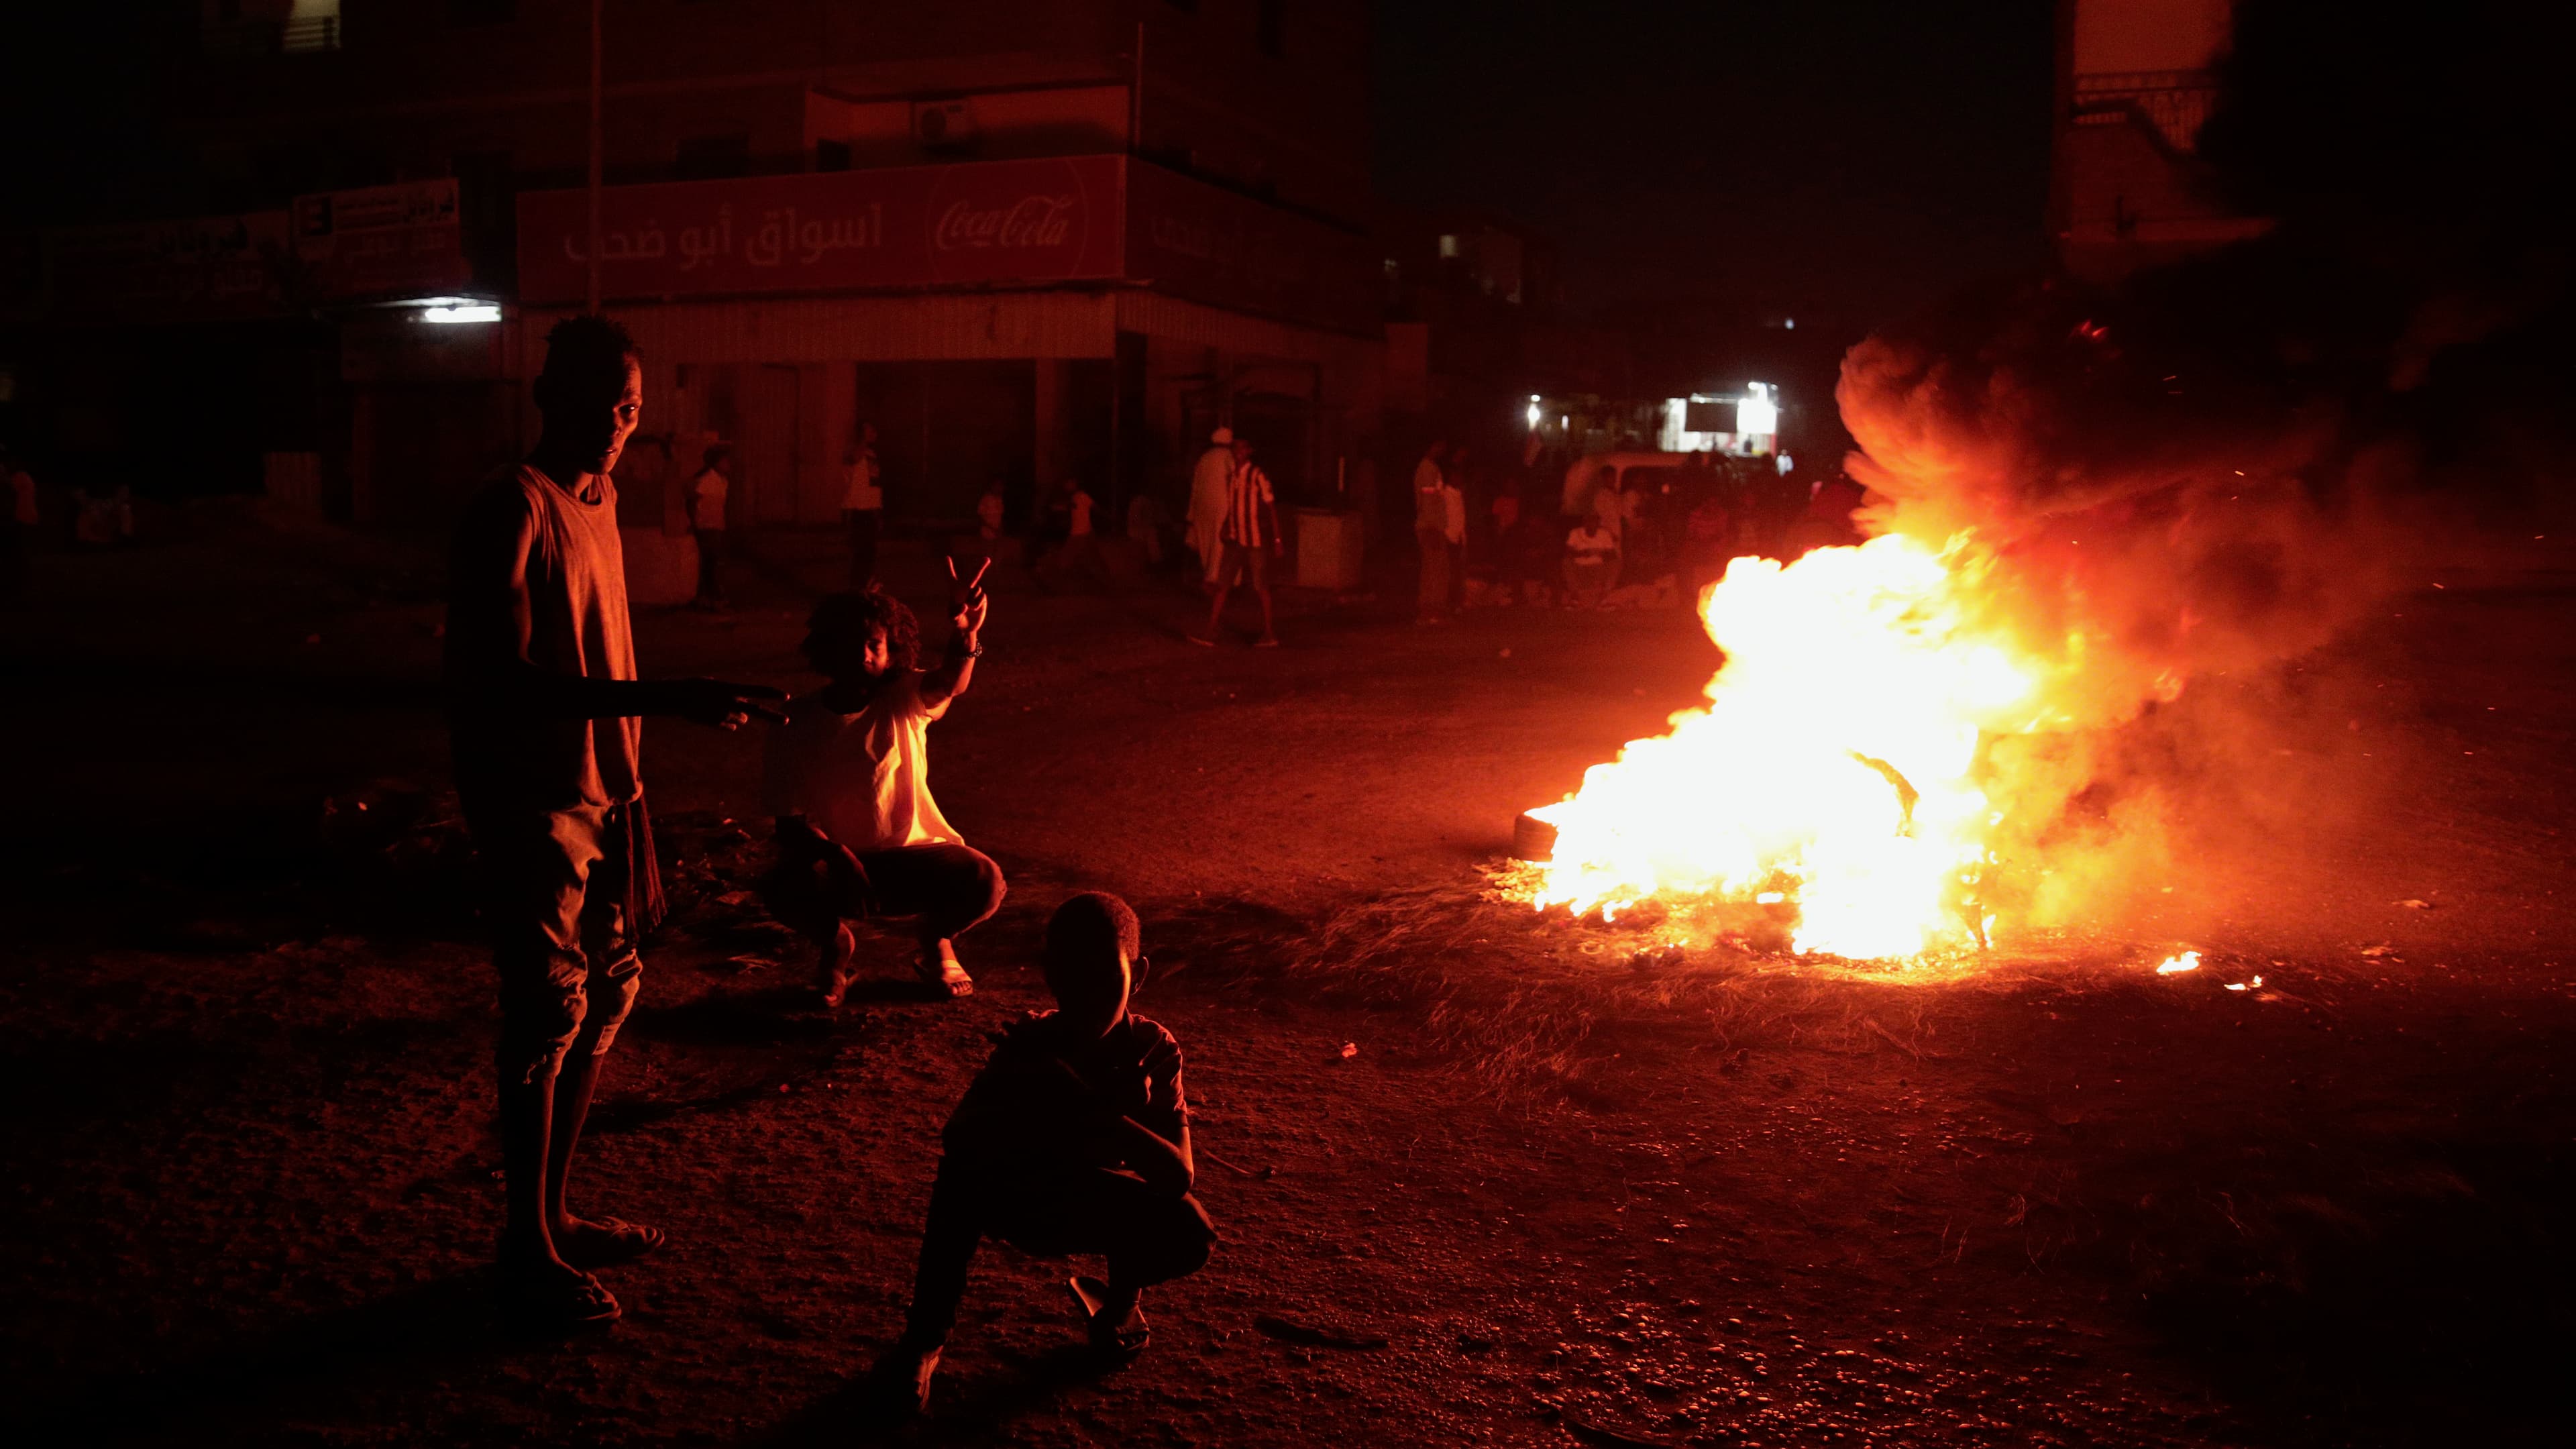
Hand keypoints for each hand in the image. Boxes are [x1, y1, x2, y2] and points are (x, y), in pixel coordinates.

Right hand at [670, 677, 785, 729]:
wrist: (677, 697)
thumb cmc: (699, 687)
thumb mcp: (719, 687)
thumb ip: (735, 698)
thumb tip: (745, 718)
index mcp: (731, 688)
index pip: (756, 690)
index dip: (771, 693)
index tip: (786, 696)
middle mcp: (730, 702)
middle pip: (756, 710)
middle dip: (773, 716)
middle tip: (787, 721)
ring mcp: (724, 714)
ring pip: (741, 719)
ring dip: (736, 715)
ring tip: (720, 706)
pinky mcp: (718, 724)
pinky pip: (730, 726)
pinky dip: (727, 722)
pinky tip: (714, 715)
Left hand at [946, 555, 990, 636]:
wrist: (967, 627)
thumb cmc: (956, 621)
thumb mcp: (953, 619)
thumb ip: (956, 613)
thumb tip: (965, 605)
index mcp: (954, 591)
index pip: (950, 577)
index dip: (948, 567)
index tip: (946, 557)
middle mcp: (966, 589)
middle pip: (974, 576)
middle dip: (981, 566)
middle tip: (987, 559)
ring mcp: (975, 593)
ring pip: (976, 590)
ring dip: (972, 599)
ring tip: (969, 607)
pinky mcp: (982, 599)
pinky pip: (982, 598)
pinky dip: (977, 604)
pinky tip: (974, 609)